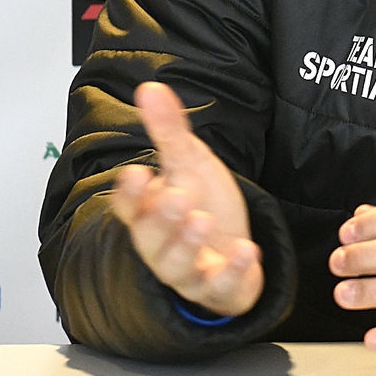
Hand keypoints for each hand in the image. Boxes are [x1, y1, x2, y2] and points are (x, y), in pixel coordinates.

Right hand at [107, 82, 262, 317]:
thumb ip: (168, 130)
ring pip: (177, 266)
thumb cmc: (204, 202)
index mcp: (148, 212)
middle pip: (150, 238)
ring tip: (202, 220)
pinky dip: (232, 271)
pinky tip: (246, 251)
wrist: (233, 244)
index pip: (128, 207)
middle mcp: (162, 245)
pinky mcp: (218, 288)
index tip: (137, 174)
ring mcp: (189, 270)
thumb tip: (149, 87)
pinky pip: (220, 287)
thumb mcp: (188, 162)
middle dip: (161, 219)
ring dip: (188, 244)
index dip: (130, 194)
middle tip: (176, 198)